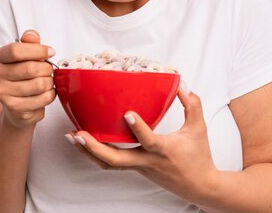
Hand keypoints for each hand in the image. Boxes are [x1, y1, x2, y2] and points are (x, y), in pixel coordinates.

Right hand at [0, 30, 55, 128]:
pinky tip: (46, 93)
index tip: (50, 52)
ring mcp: (2, 93)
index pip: (16, 50)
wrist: (17, 106)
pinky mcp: (13, 108)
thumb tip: (32, 35)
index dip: (38, 50)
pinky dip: (50, 95)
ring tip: (47, 82)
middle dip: (47, 68)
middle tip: (49, 70)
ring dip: (49, 82)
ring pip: (38, 84)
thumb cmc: (23, 76)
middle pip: (30, 68)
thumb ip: (29, 43)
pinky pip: (41, 99)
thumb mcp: (25, 56)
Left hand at [67, 85, 217, 202]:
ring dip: (88, 151)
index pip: (148, 141)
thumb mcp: (198, 128)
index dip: (137, 128)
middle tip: (79, 133)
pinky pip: (111, 163)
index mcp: (163, 150)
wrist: (199, 186)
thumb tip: (181, 84)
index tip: (127, 114)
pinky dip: (95, 153)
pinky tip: (84, 141)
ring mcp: (138, 167)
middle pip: (116, 160)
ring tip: (72, 136)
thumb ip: (192, 104)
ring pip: (108, 164)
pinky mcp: (134, 169)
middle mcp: (147, 161)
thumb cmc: (198, 157)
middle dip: (94, 147)